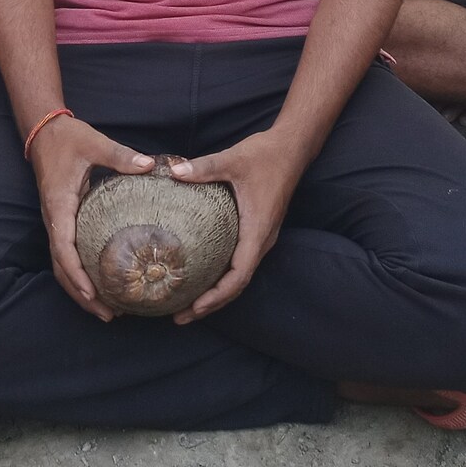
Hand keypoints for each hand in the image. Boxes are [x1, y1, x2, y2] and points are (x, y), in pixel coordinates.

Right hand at [28, 117, 154, 318]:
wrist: (44, 132)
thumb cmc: (69, 139)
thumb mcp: (95, 144)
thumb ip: (121, 156)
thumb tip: (151, 166)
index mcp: (59, 204)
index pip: (63, 247)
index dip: (76, 274)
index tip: (92, 293)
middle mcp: (54, 219)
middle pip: (61, 267)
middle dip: (82, 294)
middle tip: (109, 315)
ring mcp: (56, 222)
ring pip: (61, 266)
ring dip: (79, 290)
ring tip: (106, 311)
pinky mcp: (62, 221)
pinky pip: (67, 255)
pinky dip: (80, 275)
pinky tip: (100, 284)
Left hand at [168, 129, 305, 321]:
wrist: (292, 148)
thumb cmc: (266, 155)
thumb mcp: (233, 160)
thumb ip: (204, 168)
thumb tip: (173, 171)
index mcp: (257, 231)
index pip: (239, 276)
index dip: (217, 296)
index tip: (195, 308)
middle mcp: (261, 240)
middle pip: (237, 285)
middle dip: (211, 304)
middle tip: (180, 317)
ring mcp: (260, 237)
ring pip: (238, 276)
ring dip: (215, 294)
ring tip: (186, 306)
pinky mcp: (256, 230)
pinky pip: (239, 262)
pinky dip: (221, 277)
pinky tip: (200, 276)